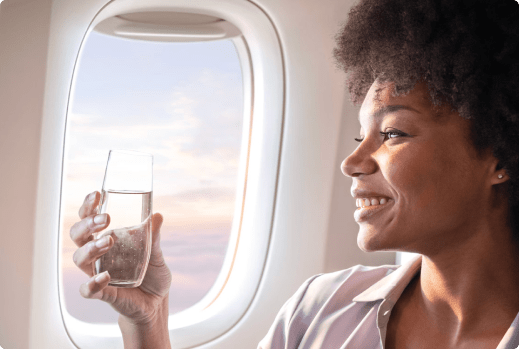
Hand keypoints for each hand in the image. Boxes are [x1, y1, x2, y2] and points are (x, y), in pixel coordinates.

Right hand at [70, 191, 171, 324]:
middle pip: (78, 236)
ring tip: (108, 241)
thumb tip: (157, 215)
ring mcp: (97, 273)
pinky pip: (88, 289)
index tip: (96, 194)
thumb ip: (153, 236)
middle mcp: (98, 255)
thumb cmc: (151, 273)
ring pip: (80, 259)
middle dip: (87, 224)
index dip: (88, 207)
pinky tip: (104, 276)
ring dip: (91, 248)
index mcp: (107, 239)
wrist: (156, 302)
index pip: (89, 220)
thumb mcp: (156, 253)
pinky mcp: (103, 293)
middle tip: (106, 218)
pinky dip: (92, 283)